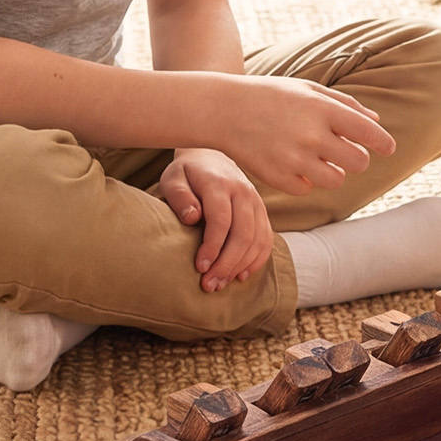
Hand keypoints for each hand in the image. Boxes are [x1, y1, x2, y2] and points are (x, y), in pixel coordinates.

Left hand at [159, 147, 273, 291]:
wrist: (212, 156)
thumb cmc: (188, 173)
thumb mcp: (174, 179)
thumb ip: (179, 197)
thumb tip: (192, 217)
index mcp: (220, 184)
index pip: (221, 220)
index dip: (212, 247)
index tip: (200, 267)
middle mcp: (243, 193)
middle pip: (243, 234)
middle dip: (227, 263)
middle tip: (210, 285)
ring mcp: (256, 202)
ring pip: (258, 240)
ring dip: (240, 266)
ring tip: (221, 283)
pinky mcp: (262, 212)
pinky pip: (266, 240)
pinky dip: (256, 260)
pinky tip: (240, 275)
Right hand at [211, 75, 395, 194]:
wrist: (223, 109)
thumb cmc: (271, 96)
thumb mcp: (307, 90)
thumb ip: (345, 105)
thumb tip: (376, 123)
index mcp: (322, 109)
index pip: (368, 133)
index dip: (383, 143)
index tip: (387, 148)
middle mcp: (311, 135)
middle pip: (358, 162)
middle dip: (357, 158)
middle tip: (346, 152)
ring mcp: (293, 159)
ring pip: (336, 180)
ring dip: (334, 171)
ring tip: (320, 159)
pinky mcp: (276, 178)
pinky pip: (307, 189)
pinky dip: (305, 180)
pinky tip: (294, 164)